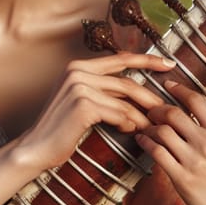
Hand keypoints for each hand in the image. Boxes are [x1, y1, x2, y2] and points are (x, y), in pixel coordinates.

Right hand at [14, 52, 175, 174]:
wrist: (37, 147)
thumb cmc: (60, 127)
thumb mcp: (81, 100)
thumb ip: (104, 90)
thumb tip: (136, 92)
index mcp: (78, 66)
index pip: (120, 58)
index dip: (147, 60)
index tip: (168, 63)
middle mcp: (78, 71)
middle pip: (126, 82)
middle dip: (150, 98)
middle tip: (166, 110)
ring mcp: (79, 87)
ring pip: (125, 101)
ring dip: (142, 116)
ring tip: (150, 127)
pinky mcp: (83, 105)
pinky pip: (118, 114)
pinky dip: (129, 124)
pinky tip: (130, 130)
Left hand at [135, 80, 205, 204]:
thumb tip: (188, 107)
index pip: (196, 101)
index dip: (178, 89)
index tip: (167, 85)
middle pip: (173, 113)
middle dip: (156, 109)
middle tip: (150, 112)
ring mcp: (195, 161)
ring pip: (161, 131)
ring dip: (149, 127)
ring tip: (145, 128)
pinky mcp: (182, 178)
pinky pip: (156, 151)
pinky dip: (145, 142)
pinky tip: (142, 140)